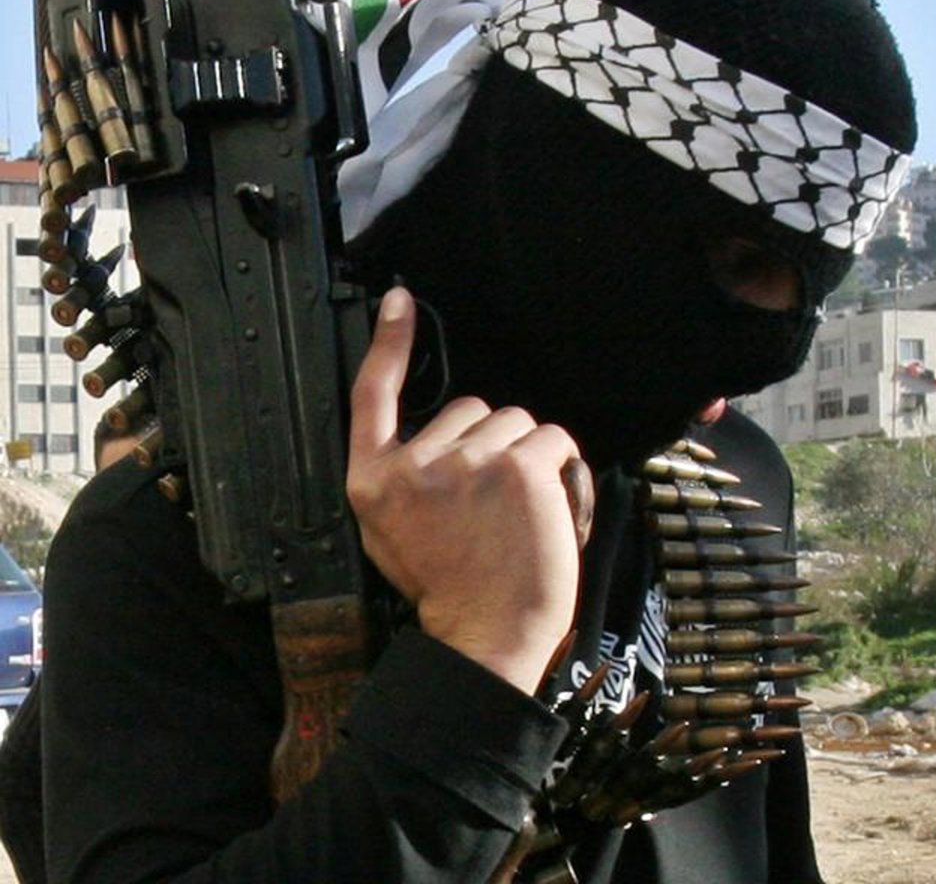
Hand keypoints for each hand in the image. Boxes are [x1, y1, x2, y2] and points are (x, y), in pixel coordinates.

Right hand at [347, 287, 592, 694]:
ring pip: (515, 421)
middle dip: (489, 442)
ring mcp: (467, 463)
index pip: (373, 395)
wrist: (487, 634)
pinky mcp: (518, 468)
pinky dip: (561, 464)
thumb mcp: (392, 532)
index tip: (399, 302)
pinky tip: (547, 502)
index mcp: (374, 480)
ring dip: (526, 454)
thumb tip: (439, 429)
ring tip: (516, 509)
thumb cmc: (449, 586)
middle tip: (489, 502)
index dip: (389, 344)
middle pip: (470, 407)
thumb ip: (404, 475)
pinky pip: (552, 438)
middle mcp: (415, 464)